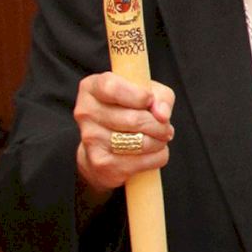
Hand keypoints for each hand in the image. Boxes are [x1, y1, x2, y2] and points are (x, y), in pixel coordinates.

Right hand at [74, 73, 174, 192]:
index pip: (113, 88)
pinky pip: (142, 161)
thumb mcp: (148, 93)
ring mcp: (91, 139)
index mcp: (92, 87)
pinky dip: (157, 157)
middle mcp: (86, 112)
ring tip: (160, 138)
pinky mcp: (100, 163)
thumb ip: (160, 97)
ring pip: (139, 142)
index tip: (151, 100)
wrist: (104, 145)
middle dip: (158, 125)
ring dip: (159, 142)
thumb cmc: (130, 109)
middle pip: (133, 120)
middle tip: (166, 127)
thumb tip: (162, 115)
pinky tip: (154, 152)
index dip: (138, 96)